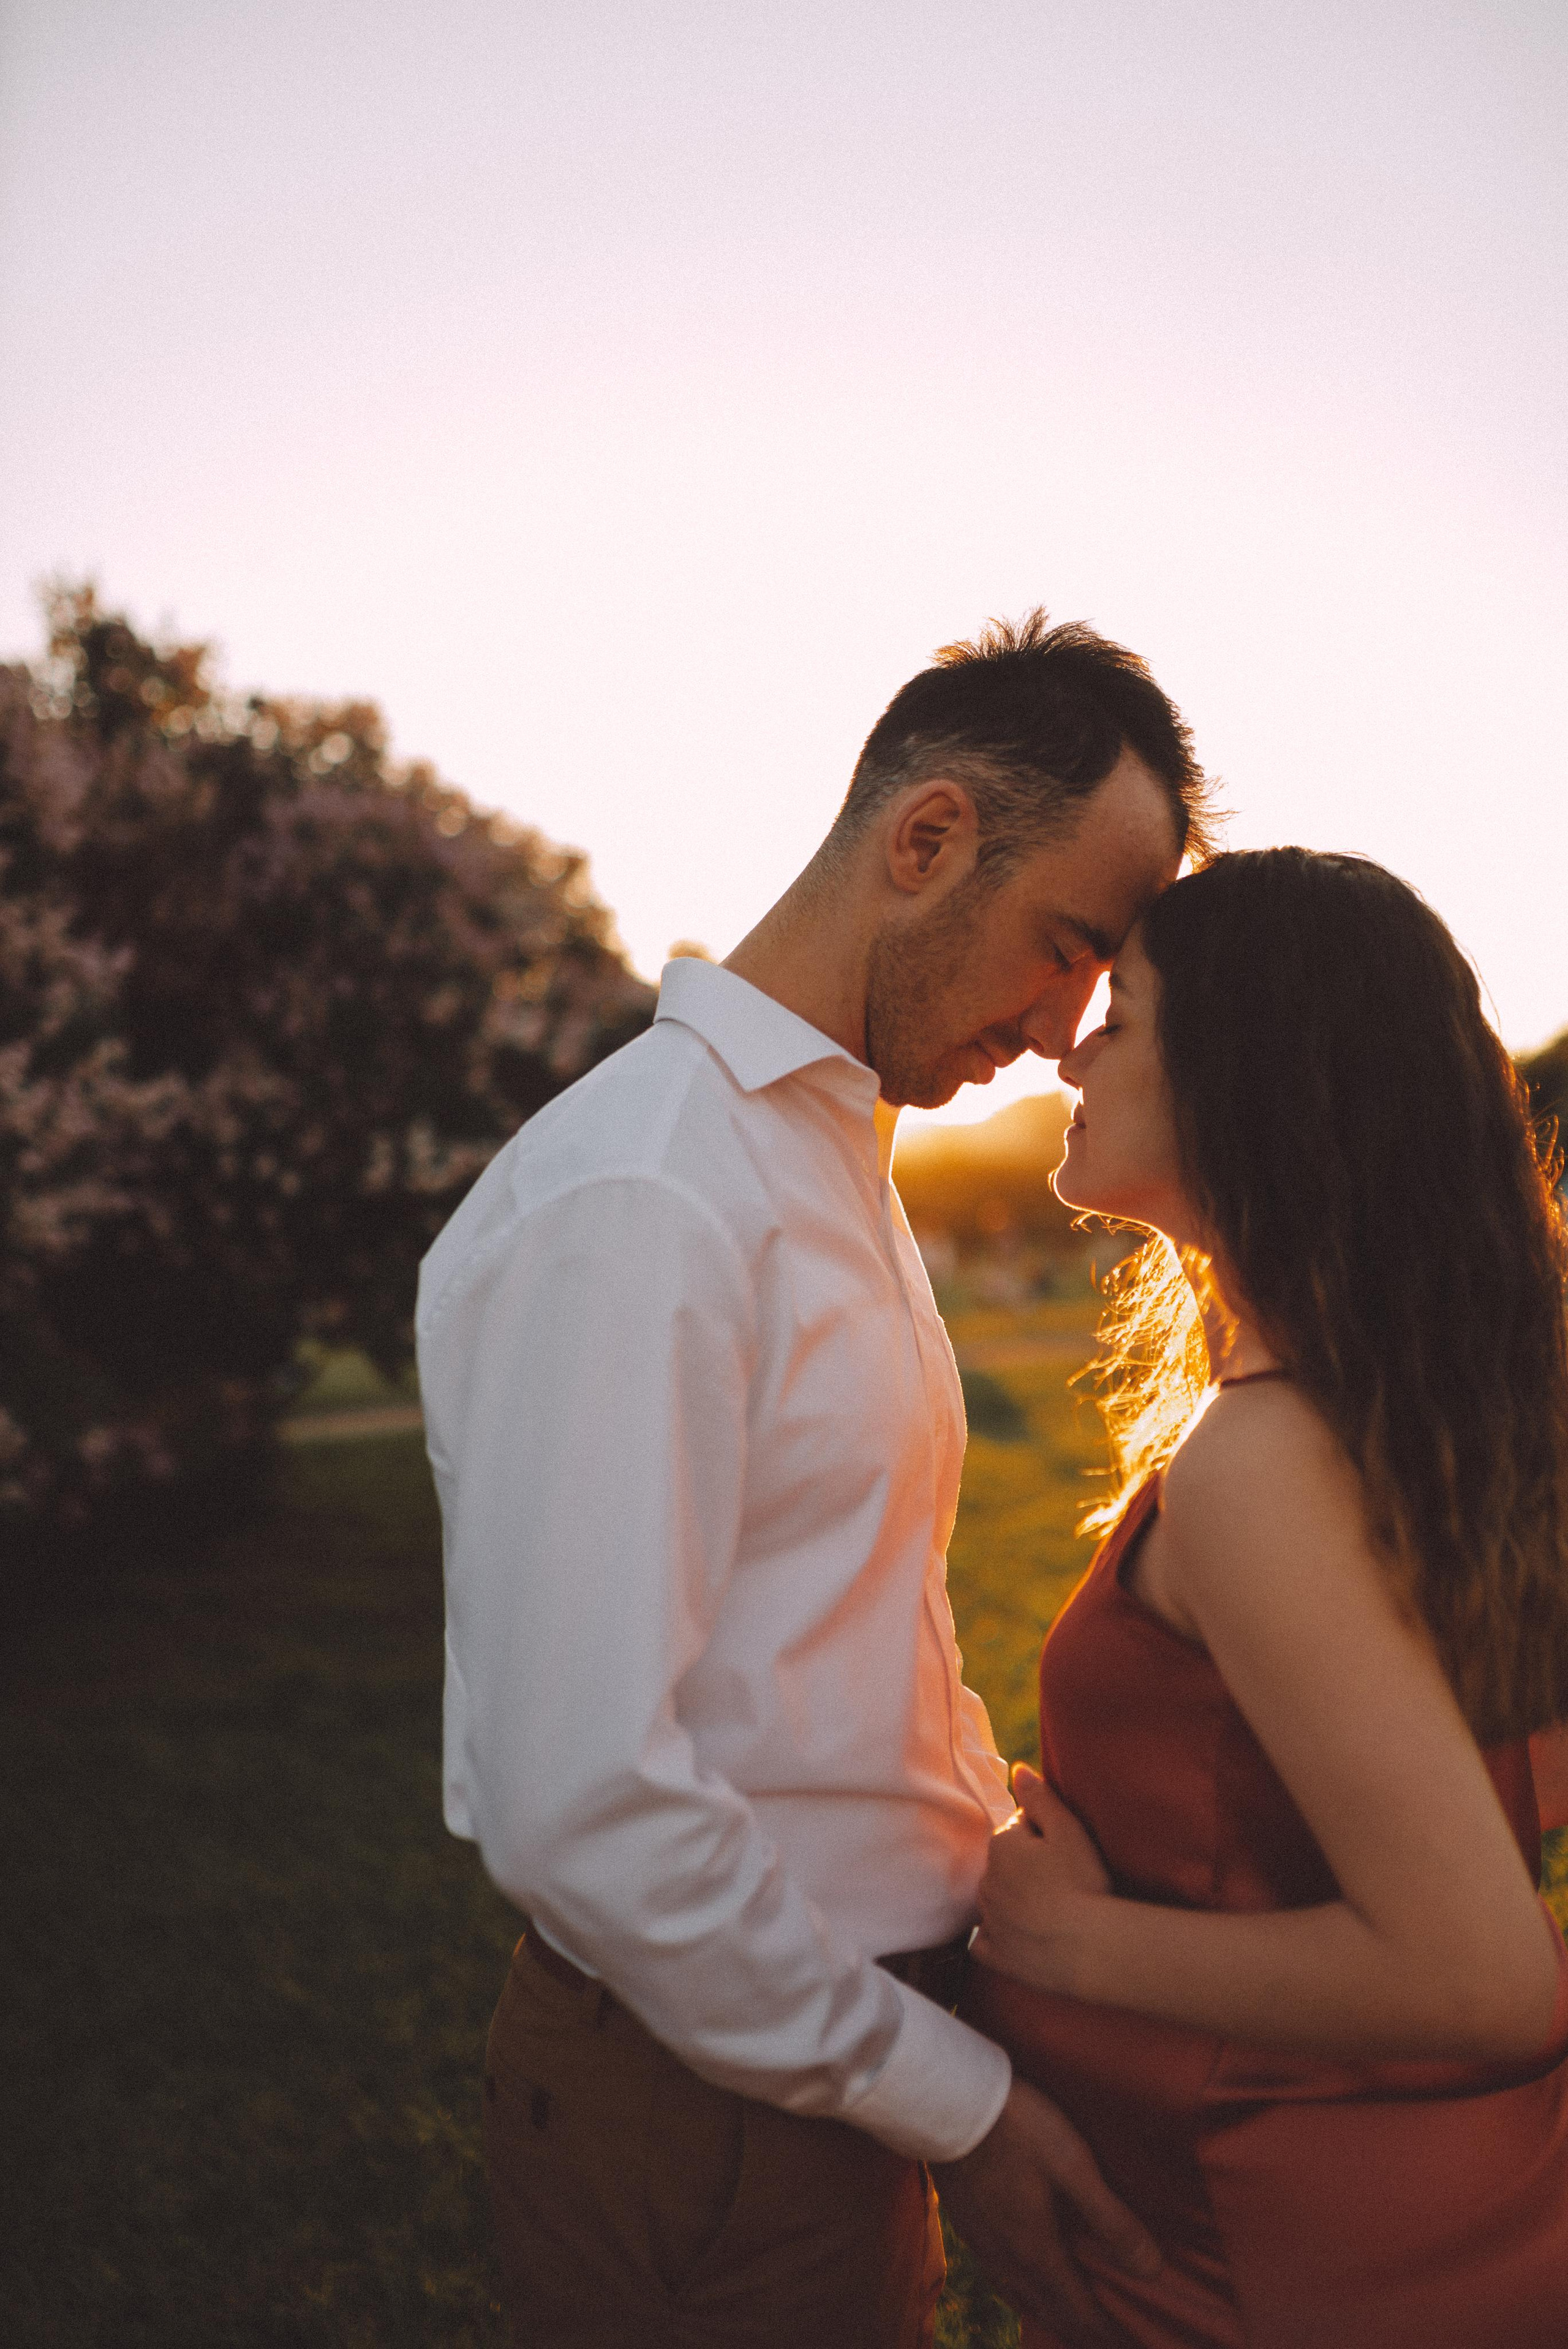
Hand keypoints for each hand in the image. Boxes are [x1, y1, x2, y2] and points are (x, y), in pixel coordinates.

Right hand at [931, 2077, 1160, 2338]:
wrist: (947, 2100)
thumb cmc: (1017, 2126)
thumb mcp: (1074, 2165)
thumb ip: (1111, 2219)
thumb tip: (1152, 2271)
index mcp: (1038, 2251)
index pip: (1080, 2313)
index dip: (1109, 2336)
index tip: (1134, 2347)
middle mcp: (1008, 2259)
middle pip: (1050, 2313)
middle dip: (1081, 2334)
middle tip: (1107, 2343)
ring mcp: (982, 2243)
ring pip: (1021, 2298)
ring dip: (1051, 2316)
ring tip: (1069, 2325)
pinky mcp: (965, 2224)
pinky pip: (1000, 2278)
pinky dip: (1023, 2293)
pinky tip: (1022, 2279)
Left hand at [972, 1765, 1111, 1994]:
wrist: (1089, 1948)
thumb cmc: (1083, 1884)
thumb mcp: (1068, 1831)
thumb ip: (1040, 1798)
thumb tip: (1017, 1770)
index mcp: (1001, 1846)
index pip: (1019, 1829)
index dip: (1047, 1838)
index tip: (1067, 1853)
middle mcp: (986, 1881)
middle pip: (1007, 1865)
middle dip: (1028, 1869)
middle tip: (1065, 1883)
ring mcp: (989, 1920)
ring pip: (998, 1899)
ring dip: (1017, 1900)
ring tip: (1052, 1911)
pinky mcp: (995, 1954)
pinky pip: (988, 1941)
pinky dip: (1001, 1937)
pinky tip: (1023, 1939)